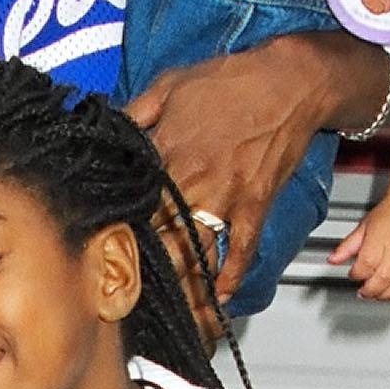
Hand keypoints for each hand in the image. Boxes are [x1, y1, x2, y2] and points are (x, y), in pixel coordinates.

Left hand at [128, 29, 379, 303]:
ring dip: (181, 281)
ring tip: (166, 309)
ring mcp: (226, 197)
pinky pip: (242, 248)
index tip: (100, 249)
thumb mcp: (169, 85)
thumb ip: (135, 112)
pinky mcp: (255, 204)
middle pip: (158, 233)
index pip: (133, 200)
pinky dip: (231, 275)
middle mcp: (193, 180)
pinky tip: (219, 296)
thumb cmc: (230, 79)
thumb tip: (107, 131)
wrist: (289, 81)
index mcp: (166, 151)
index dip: (115, 226)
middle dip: (142, 266)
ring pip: (195, 249)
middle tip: (125, 294)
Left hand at [329, 199, 389, 300]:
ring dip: (385, 296)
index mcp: (378, 243)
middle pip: (381, 280)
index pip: (364, 267)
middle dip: (369, 291)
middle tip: (363, 291)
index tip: (353, 274)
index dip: (356, 275)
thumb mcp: (362, 228)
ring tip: (378, 294)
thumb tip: (333, 259)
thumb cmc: (389, 216)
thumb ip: (346, 247)